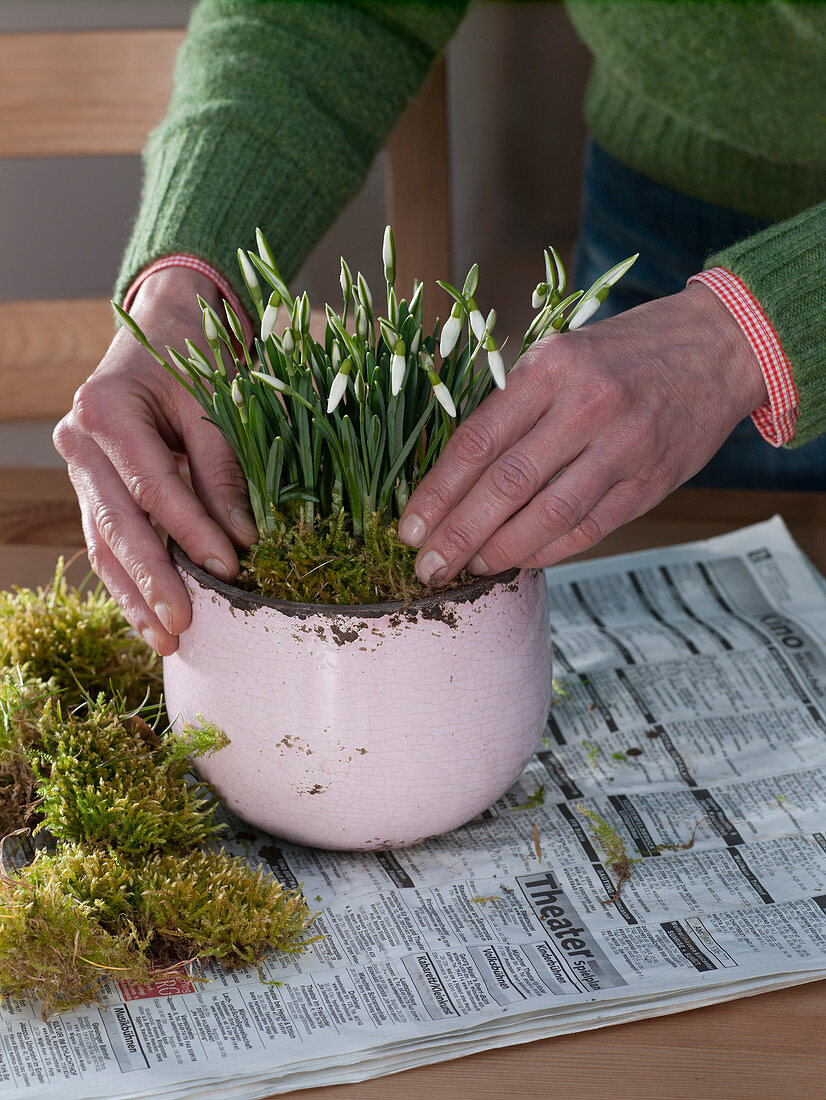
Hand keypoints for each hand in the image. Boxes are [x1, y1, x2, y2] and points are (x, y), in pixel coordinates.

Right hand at [53, 268, 257, 654]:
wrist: (160, 328)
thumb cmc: (191, 356)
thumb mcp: (213, 399)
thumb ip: (224, 467)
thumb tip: (243, 538)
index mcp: (105, 410)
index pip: (152, 485)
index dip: (191, 531)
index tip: (229, 567)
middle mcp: (80, 442)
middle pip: (117, 523)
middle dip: (152, 580)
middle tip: (183, 625)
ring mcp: (79, 468)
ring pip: (103, 542)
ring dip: (134, 595)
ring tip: (166, 640)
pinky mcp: (93, 488)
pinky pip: (107, 540)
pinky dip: (130, 580)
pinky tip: (150, 616)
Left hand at [397, 282, 767, 583]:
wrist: (716, 347)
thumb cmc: (620, 354)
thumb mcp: (559, 356)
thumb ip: (512, 407)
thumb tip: (453, 476)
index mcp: (550, 368)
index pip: (477, 441)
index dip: (437, 492)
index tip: (408, 527)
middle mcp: (585, 406)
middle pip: (506, 485)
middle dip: (458, 534)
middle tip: (427, 566)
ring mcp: (623, 446)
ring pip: (547, 515)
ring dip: (500, 550)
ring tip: (469, 568)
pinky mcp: (651, 481)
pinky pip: (587, 528)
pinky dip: (546, 550)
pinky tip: (518, 560)